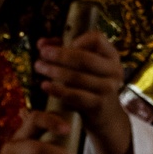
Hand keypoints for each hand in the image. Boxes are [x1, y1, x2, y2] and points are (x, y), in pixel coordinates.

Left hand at [34, 31, 131, 153]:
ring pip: (77, 77)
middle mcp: (113, 70)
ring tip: (39, 67)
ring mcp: (108, 88)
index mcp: (111, 55)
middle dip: (60, 55)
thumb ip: (63, 50)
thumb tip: (41, 43)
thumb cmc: (90, 83)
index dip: (77, 40)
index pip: (97, 39)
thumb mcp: (83, 65)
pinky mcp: (98, 104)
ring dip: (54, 71)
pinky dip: (58, 90)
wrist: (106, 115)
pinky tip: (45, 85)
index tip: (61, 44)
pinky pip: (75, 95)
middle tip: (42, 54)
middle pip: (84, 58)